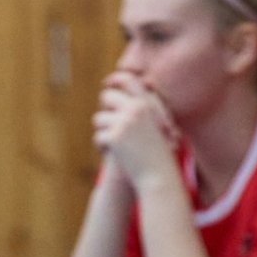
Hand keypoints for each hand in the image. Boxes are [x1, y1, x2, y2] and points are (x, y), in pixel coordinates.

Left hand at [91, 72, 178, 189]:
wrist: (158, 177)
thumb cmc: (157, 154)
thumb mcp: (155, 125)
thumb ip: (140, 109)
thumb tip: (119, 92)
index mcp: (147, 103)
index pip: (128, 80)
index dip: (115, 79)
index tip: (107, 83)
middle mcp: (136, 108)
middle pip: (106, 96)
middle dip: (105, 110)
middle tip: (109, 124)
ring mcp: (125, 122)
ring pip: (98, 118)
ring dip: (103, 131)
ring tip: (115, 145)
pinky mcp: (114, 138)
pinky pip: (98, 137)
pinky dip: (102, 147)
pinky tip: (113, 155)